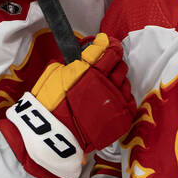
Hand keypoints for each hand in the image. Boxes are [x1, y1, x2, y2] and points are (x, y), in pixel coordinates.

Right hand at [0, 34, 135, 177]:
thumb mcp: (54, 74)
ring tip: (107, 83)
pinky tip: (112, 98)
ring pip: (125, 81)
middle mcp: (104, 82)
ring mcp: (114, 99)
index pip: (107, 49)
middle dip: (114, 60)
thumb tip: (85, 54)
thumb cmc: (49, 104)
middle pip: (119, 63)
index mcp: (87, 69)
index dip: (108, 43)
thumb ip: (72, 62)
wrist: (53, 135)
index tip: (106, 42)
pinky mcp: (121, 116)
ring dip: (117, 78)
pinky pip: (129, 100)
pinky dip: (122, 96)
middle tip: (106, 62)